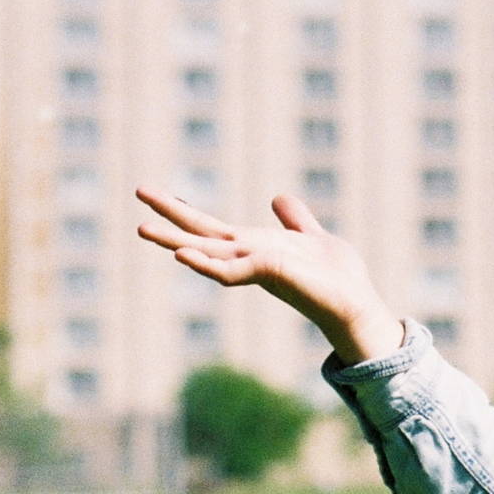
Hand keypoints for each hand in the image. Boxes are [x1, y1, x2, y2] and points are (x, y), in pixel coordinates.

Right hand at [133, 186, 404, 364]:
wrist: (355, 304)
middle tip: (138, 189)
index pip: (212, 225)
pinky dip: (203, 262)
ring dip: (173, 239)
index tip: (157, 195)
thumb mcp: (312, 236)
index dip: (186, 209)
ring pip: (204, 250)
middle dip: (169, 213)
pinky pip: (227, 270)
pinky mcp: (265, 274)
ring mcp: (253, 267)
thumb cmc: (336, 277)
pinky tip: (182, 254)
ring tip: (141, 227)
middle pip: (200, 231)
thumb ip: (295, 219)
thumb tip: (278, 198)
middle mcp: (247, 256)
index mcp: (254, 246)